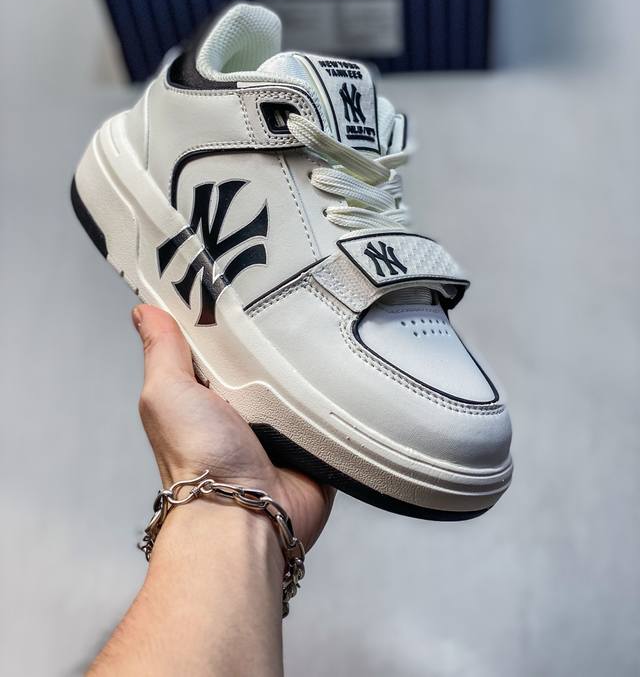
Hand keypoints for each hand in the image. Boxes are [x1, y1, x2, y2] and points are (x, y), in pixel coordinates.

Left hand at [133, 305, 333, 549]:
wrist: (246, 517)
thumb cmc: (198, 460)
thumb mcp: (167, 393)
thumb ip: (162, 351)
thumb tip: (144, 311)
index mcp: (207, 393)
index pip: (221, 340)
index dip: (230, 311)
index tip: (246, 272)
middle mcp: (244, 408)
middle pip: (266, 356)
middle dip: (279, 333)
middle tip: (299, 289)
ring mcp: (282, 426)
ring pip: (303, 380)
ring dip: (312, 363)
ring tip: (330, 319)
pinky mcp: (316, 442)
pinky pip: (332, 409)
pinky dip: (338, 393)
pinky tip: (349, 364)